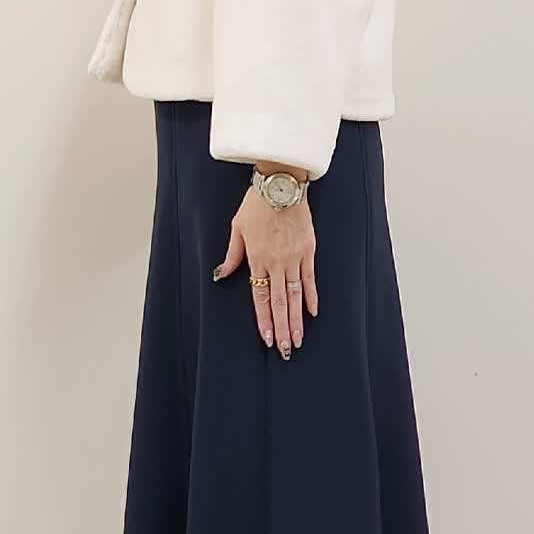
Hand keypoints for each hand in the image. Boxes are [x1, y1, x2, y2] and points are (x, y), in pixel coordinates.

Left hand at [213, 174, 317, 356]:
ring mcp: (294, 257)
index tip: (268, 339)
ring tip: (299, 339)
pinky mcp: (308, 250)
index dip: (264, 320)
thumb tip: (221, 274)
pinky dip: (311, 296)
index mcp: (257, 258)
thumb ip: (232, 255)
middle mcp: (276, 262)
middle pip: (279, 302)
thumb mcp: (237, 228)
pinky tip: (312, 313)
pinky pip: (310, 278)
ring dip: (296, 319)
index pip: (260, 297)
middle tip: (286, 349)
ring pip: (295, 295)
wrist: (281, 184)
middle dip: (282, 328)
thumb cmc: (256, 203)